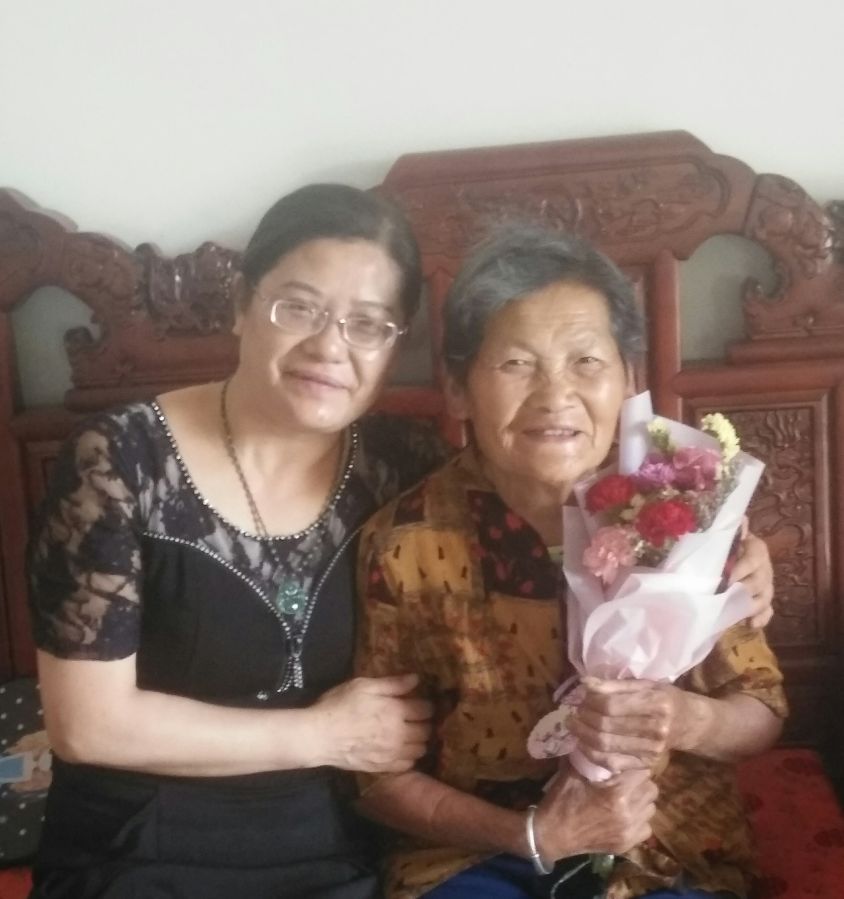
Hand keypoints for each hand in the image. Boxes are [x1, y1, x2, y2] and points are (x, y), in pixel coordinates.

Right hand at [312, 674, 432, 772]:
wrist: (319, 736)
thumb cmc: (339, 705)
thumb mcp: (364, 686)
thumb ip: (392, 684)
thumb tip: (416, 679)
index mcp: (396, 710)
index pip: (425, 709)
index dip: (427, 705)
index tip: (423, 703)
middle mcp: (399, 734)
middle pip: (427, 731)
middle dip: (426, 723)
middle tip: (418, 719)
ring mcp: (392, 753)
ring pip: (420, 749)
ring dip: (420, 741)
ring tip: (412, 735)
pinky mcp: (383, 767)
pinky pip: (407, 765)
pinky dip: (409, 758)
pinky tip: (402, 750)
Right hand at [534, 763, 656, 858]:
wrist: (552, 834)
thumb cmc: (562, 800)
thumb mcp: (573, 771)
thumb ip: (589, 755)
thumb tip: (594, 736)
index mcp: (617, 792)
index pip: (643, 772)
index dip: (635, 766)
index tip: (626, 765)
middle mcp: (628, 812)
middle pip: (651, 790)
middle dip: (641, 782)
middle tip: (627, 781)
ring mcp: (629, 831)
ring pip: (651, 808)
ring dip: (641, 801)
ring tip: (626, 798)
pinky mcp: (628, 844)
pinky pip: (646, 828)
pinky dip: (638, 821)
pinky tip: (624, 816)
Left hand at [566, 678, 695, 773]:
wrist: (687, 724)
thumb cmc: (663, 698)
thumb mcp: (645, 684)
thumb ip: (614, 685)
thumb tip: (585, 683)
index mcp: (656, 704)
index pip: (611, 705)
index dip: (590, 701)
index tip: (581, 695)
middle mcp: (656, 730)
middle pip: (605, 726)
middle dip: (583, 717)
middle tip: (574, 710)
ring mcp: (650, 751)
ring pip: (604, 745)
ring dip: (582, 734)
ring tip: (573, 724)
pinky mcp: (644, 765)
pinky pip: (610, 762)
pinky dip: (590, 752)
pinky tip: (582, 741)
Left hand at [730, 525, 774, 627]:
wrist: (734, 554)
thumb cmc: (729, 545)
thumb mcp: (729, 535)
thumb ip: (734, 530)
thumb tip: (741, 519)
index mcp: (757, 550)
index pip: (752, 560)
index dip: (740, 570)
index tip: (727, 579)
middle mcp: (765, 568)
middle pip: (759, 582)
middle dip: (743, 590)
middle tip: (726, 596)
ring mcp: (766, 586)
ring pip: (764, 598)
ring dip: (751, 607)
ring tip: (736, 613)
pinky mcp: (764, 600)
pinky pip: (768, 612)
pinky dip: (761, 619)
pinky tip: (751, 624)